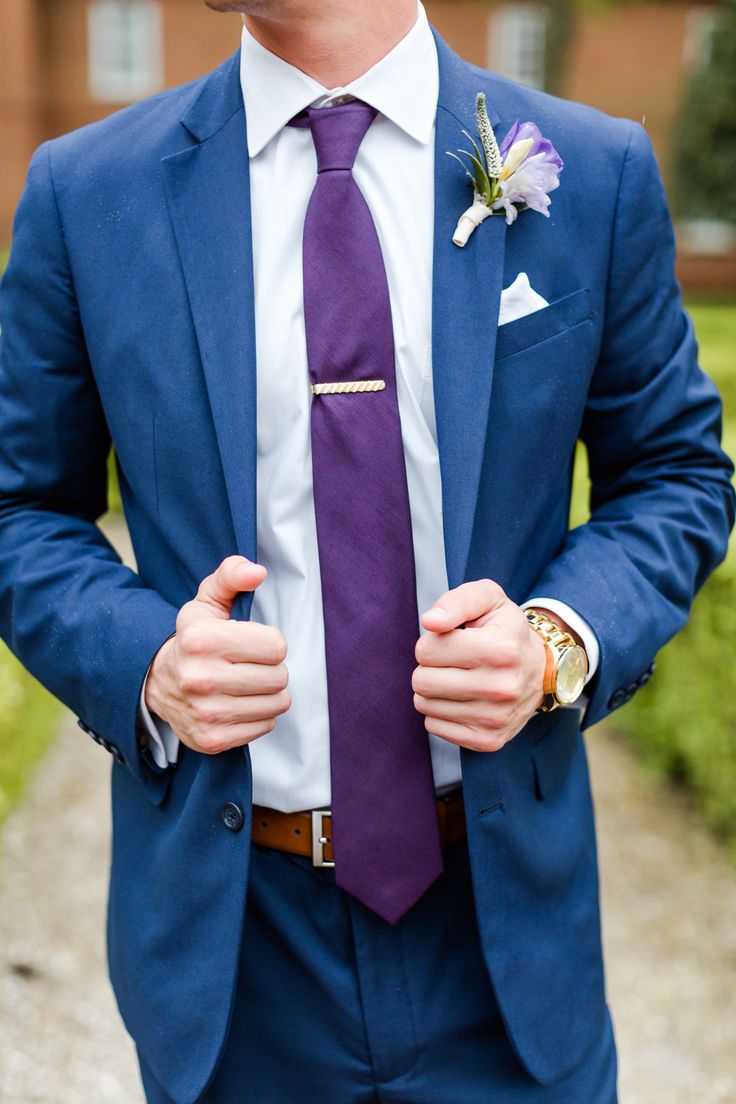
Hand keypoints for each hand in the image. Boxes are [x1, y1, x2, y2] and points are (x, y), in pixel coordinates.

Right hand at [145, 556, 290, 754]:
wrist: (158, 683)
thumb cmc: (194, 639)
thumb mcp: (207, 601)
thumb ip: (232, 575)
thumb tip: (257, 572)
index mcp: (201, 640)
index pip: (276, 646)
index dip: (269, 643)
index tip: (250, 643)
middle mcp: (200, 678)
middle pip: (279, 677)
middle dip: (271, 668)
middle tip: (250, 665)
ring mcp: (205, 713)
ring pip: (277, 703)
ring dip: (269, 693)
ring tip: (247, 684)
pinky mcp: (212, 739)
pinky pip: (265, 726)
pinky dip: (259, 715)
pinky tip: (239, 703)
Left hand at [412, 579, 546, 752]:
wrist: (539, 668)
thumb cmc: (504, 629)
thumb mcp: (487, 599)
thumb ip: (456, 602)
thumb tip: (430, 622)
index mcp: (501, 649)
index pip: (426, 650)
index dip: (432, 641)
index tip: (454, 640)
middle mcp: (502, 687)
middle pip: (422, 680)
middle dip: (430, 666)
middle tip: (454, 661)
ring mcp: (496, 719)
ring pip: (424, 704)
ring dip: (435, 689)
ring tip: (459, 678)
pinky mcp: (487, 740)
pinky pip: (433, 726)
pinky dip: (441, 711)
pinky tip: (463, 699)